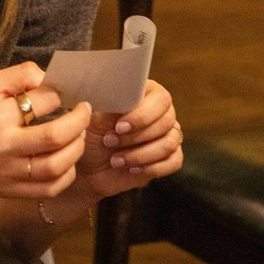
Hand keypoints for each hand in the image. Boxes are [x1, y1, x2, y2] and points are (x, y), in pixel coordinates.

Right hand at [0, 62, 90, 200]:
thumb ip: (19, 75)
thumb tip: (50, 78)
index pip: (42, 100)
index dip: (60, 93)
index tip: (64, 91)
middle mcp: (2, 146)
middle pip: (54, 137)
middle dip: (79, 121)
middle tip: (85, 110)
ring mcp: (8, 172)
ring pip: (56, 167)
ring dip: (77, 148)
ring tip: (79, 134)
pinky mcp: (12, 190)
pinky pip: (49, 188)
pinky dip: (67, 174)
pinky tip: (67, 159)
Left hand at [76, 79, 181, 199]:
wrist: (89, 166)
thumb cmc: (91, 135)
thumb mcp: (95, 120)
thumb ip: (113, 107)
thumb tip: (122, 98)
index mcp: (146, 94)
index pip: (160, 99)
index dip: (142, 115)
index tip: (118, 127)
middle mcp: (161, 113)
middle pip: (167, 121)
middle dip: (136, 137)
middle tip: (110, 142)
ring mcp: (167, 135)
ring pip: (169, 143)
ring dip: (140, 154)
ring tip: (116, 160)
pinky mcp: (168, 158)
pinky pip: (174, 161)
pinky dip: (152, 167)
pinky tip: (132, 169)